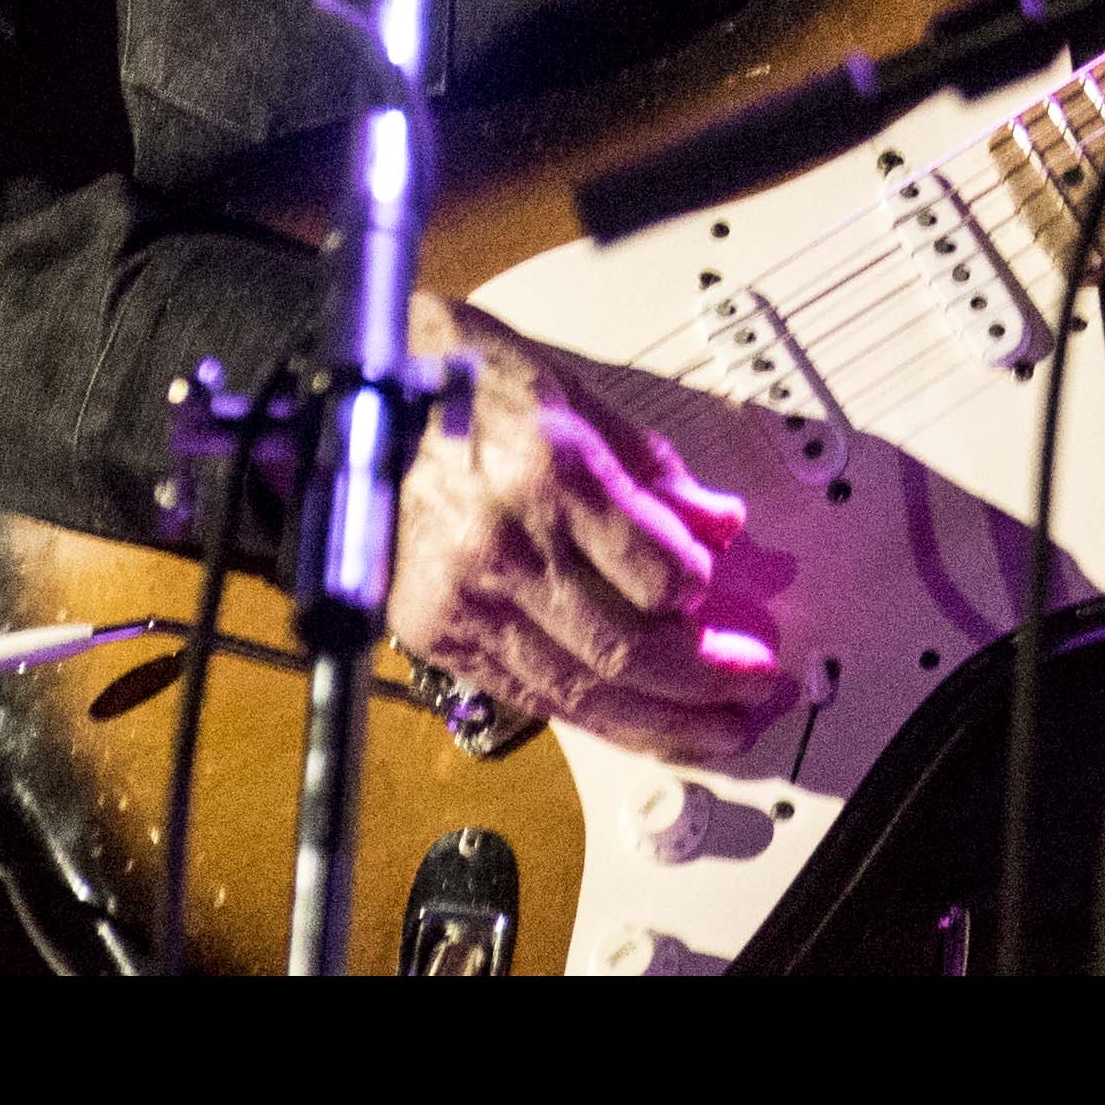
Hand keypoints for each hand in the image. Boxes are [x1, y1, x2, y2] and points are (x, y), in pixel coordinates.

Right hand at [383, 291, 796, 762]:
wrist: (347, 402)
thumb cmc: (457, 377)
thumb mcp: (572, 389)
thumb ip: (651, 467)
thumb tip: (718, 523)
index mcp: (549, 470)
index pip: (658, 573)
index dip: (704, 594)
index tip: (726, 593)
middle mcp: (507, 545)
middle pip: (627, 649)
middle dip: (706, 680)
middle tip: (757, 684)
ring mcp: (465, 600)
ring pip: (583, 692)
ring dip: (664, 722)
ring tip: (720, 727)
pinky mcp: (436, 635)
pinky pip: (531, 697)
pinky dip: (595, 718)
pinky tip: (640, 723)